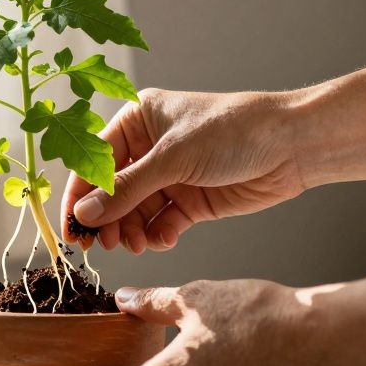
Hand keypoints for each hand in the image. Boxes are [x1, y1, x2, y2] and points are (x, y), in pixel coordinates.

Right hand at [63, 89, 307, 252]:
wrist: (294, 146)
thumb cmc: (235, 130)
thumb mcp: (174, 157)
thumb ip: (127, 189)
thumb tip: (84, 214)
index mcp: (138, 119)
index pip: (96, 161)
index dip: (80, 195)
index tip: (71, 227)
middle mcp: (150, 147)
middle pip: (112, 191)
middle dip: (107, 219)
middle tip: (102, 246)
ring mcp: (170, 176)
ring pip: (134, 212)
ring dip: (131, 231)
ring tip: (136, 245)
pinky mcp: (191, 200)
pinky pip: (161, 223)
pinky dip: (158, 235)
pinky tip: (163, 240)